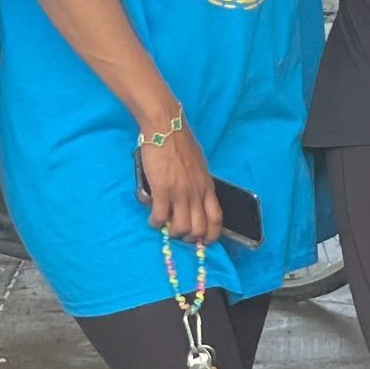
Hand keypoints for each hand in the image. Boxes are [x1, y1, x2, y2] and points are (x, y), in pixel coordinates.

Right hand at [139, 120, 221, 246]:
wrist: (166, 128)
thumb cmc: (181, 143)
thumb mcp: (199, 165)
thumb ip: (199, 182)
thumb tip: (196, 196)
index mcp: (207, 186)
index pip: (216, 218)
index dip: (212, 235)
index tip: (204, 240)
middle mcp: (196, 193)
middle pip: (199, 229)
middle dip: (189, 237)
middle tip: (180, 233)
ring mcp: (179, 192)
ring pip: (181, 227)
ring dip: (172, 232)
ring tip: (165, 225)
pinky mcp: (161, 189)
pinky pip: (159, 216)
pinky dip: (155, 223)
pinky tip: (153, 218)